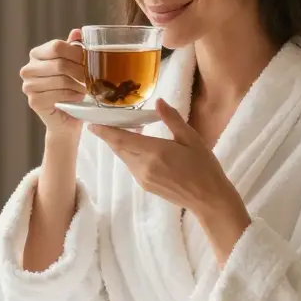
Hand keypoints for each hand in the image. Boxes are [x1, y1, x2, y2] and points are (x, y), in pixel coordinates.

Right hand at [20, 28, 86, 136]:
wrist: (65, 117)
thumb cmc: (69, 88)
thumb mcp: (72, 64)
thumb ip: (73, 48)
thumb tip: (77, 32)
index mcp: (36, 54)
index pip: (56, 46)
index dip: (76, 52)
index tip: (89, 60)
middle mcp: (28, 69)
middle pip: (60, 64)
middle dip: (80, 71)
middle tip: (92, 77)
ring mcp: (29, 86)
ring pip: (62, 80)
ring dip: (78, 85)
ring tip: (85, 88)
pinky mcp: (34, 101)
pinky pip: (60, 94)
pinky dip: (73, 96)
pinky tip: (77, 97)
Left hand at [89, 99, 251, 260]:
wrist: (208, 199)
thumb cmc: (204, 167)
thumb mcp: (191, 138)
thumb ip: (172, 119)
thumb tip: (158, 102)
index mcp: (155, 151)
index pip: (121, 139)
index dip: (104, 131)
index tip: (91, 123)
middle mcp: (143, 166)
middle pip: (119, 148)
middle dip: (110, 135)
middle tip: (106, 121)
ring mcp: (143, 178)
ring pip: (124, 157)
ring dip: (120, 144)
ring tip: (124, 130)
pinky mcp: (145, 185)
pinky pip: (131, 165)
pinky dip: (129, 154)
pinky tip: (139, 146)